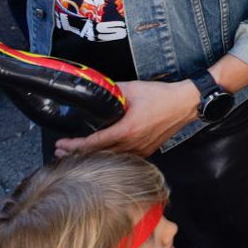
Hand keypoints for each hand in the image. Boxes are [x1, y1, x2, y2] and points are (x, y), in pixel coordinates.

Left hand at [55, 79, 198, 158]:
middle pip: (98, 156)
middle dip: (77, 154)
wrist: (186, 103)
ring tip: (77, 153)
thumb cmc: (162, 96)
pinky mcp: (146, 151)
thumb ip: (112, 90)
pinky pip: (123, 158)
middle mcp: (133, 144)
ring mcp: (140, 150)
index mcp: (127, 130)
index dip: (74, 146)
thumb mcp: (133, 88)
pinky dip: (108, 156)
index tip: (61, 144)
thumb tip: (96, 89)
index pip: (93, 144)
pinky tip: (101, 152)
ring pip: (110, 159)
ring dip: (92, 156)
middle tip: (61, 152)